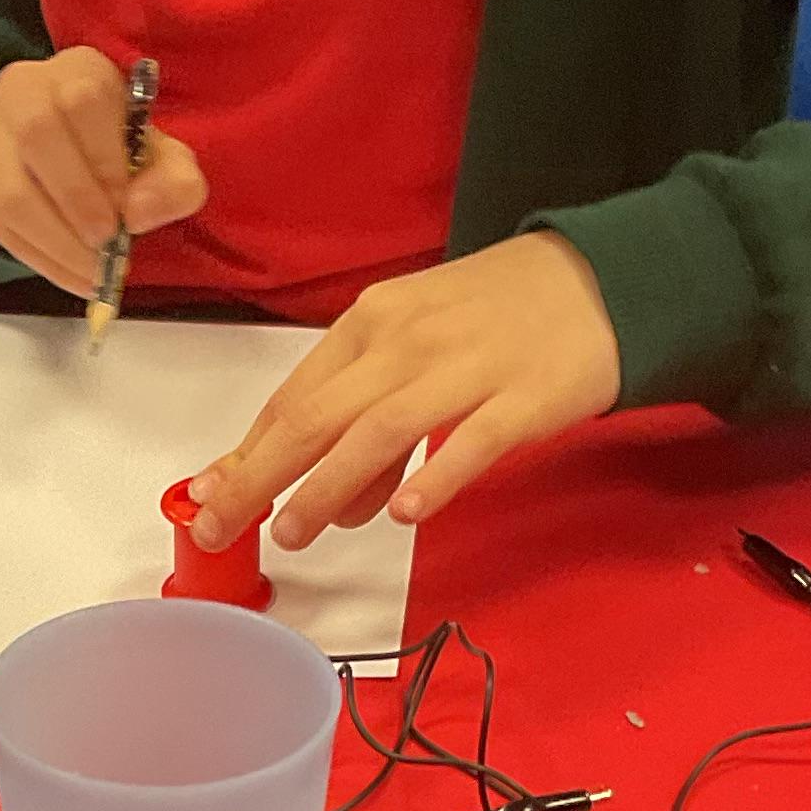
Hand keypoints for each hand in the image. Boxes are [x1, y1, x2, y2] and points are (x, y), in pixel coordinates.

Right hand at [0, 50, 208, 296]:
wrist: (46, 164)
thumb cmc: (111, 156)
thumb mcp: (159, 162)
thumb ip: (173, 181)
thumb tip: (140, 212)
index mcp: (77, 70)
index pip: (83, 99)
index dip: (105, 158)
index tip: (127, 208)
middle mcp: (21, 87)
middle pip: (36, 131)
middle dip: (77, 197)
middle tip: (106, 241)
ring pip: (9, 188)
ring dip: (57, 240)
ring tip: (93, 270)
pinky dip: (40, 259)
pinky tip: (72, 274)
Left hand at [187, 231, 620, 553]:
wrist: (602, 277)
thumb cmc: (497, 316)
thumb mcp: (417, 343)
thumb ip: (367, 414)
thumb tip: (329, 498)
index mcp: (373, 323)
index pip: (295, 396)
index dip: (246, 453)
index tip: (209, 500)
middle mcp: (408, 341)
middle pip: (319, 414)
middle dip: (261, 476)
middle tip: (222, 528)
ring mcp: (467, 368)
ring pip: (381, 430)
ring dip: (328, 486)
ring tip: (294, 532)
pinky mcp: (525, 397)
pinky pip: (472, 440)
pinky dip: (436, 476)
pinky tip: (405, 515)